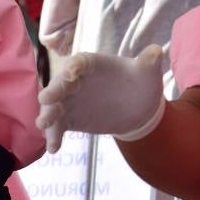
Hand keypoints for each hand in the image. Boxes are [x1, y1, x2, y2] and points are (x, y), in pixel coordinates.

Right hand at [35, 44, 165, 152]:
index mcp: (90, 64)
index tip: (71, 73)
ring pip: (54, 107)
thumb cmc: (140, 83)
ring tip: (43, 126)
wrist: (136, 108)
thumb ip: (149, 62)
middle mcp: (75, 81)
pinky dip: (54, 136)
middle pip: (60, 84)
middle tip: (45, 100)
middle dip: (52, 92)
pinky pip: (58, 127)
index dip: (73, 67)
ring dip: (47, 115)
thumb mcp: (146, 73)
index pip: (79, 63)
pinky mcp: (69, 119)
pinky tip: (54, 148)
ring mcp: (70, 100)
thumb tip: (156, 51)